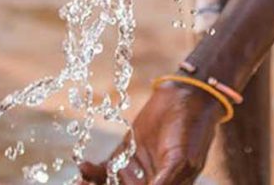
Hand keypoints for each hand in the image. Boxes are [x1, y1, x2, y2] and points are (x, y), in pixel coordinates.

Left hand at [78, 80, 224, 184]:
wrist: (186, 98)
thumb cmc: (191, 130)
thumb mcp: (180, 160)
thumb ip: (164, 183)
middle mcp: (148, 184)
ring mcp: (134, 172)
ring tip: (82, 181)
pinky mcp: (124, 156)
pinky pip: (103, 171)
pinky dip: (91, 172)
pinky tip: (84, 167)